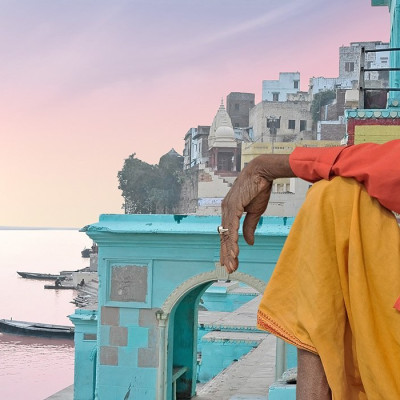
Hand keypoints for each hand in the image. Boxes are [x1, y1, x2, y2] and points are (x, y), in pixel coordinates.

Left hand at [219, 154, 293, 272]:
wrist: (262, 171)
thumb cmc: (258, 188)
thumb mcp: (255, 212)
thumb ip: (249, 227)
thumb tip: (248, 242)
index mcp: (230, 212)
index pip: (227, 235)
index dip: (229, 249)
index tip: (231, 263)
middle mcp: (226, 211)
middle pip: (224, 237)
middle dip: (226, 255)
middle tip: (228, 270)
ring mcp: (228, 208)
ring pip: (227, 235)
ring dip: (229, 252)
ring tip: (231, 265)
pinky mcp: (233, 206)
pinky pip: (232, 227)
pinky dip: (233, 241)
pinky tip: (234, 252)